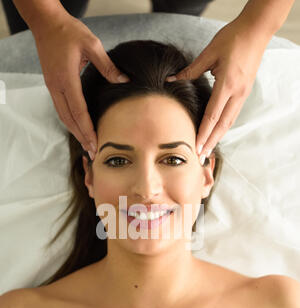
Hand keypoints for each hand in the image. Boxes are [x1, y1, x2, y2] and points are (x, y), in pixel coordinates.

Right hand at [32, 12, 128, 156]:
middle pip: (69, 119)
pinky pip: (61, 109)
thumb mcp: (92, 44)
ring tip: (86, 145)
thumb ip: (107, 65)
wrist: (46, 23)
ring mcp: (52, 87)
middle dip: (81, 137)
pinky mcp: (52, 85)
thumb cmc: (69, 31)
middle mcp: (57, 87)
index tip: (95, 143)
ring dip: (75, 132)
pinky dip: (70, 122)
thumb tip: (124, 81)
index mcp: (67, 79)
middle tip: (93, 153)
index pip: (79, 111)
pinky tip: (78, 128)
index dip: (88, 130)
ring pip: (63, 116)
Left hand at [166, 18, 269, 157]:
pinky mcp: (244, 92)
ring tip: (207, 150)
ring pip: (229, 122)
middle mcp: (237, 93)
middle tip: (200, 157)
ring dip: (217, 137)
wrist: (256, 30)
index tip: (195, 147)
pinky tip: (216, 133)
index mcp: (227, 84)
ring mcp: (243, 94)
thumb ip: (190, 70)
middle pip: (222, 125)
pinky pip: (233, 114)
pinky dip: (223, 126)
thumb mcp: (209, 53)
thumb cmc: (232, 38)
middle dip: (211, 142)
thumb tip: (171, 80)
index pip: (212, 116)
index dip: (203, 133)